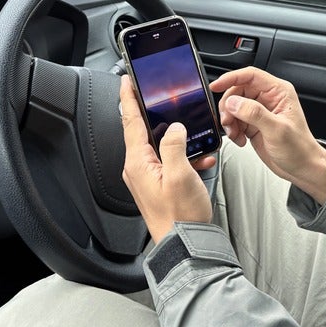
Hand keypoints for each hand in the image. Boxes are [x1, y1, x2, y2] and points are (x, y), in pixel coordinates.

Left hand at [120, 75, 214, 243]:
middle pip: (141, 131)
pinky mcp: (158, 184)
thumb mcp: (180, 175)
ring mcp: (147, 177)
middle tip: (154, 94)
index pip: (130, 122)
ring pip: (158, 145)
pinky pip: (168, 160)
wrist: (184, 245)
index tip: (126, 81)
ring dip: (174, 136)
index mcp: (138, 163)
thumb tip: (175, 128)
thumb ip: (175, 145)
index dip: (129, 99)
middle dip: (150, 112)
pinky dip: (183, 154)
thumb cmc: (181, 216)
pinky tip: (199, 157)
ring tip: (190, 131)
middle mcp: (138, 169)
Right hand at [210, 67, 325, 203]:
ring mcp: (259, 112)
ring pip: (233, 106)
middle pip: (237, 91)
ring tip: (235, 134)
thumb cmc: (299, 148)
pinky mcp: (253, 124)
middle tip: (227, 121)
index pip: (250, 75)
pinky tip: (240, 139)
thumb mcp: (277, 130)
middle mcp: (268, 99)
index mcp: (278, 92)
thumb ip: (254, 113)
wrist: (301, 168)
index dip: (231, 78)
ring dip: (229, 120)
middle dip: (228, 106)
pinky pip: (234, 120)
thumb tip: (234, 102)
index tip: (216, 86)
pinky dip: (232, 130)